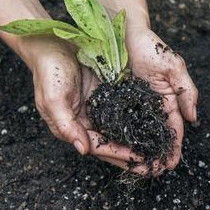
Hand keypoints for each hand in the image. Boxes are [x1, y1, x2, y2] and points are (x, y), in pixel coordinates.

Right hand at [24, 37, 150, 174]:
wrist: (53, 43)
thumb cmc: (49, 71)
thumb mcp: (54, 99)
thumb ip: (66, 125)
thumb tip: (83, 150)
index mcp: (74, 127)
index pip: (99, 146)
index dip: (119, 154)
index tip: (138, 160)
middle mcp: (89, 123)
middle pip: (114, 145)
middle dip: (134, 158)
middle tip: (156, 167)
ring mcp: (101, 110)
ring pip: (123, 133)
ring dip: (140, 144)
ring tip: (160, 153)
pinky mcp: (111, 97)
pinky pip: (128, 114)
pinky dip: (141, 123)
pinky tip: (156, 130)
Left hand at [126, 27, 198, 174]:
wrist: (121, 30)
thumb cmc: (150, 45)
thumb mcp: (174, 66)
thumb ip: (186, 91)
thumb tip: (193, 118)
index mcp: (166, 101)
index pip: (173, 129)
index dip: (173, 147)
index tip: (172, 164)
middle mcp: (149, 107)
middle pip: (154, 136)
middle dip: (156, 155)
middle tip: (154, 173)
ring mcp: (130, 106)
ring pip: (136, 134)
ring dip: (138, 152)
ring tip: (137, 169)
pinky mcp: (111, 102)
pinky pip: (115, 124)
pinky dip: (117, 139)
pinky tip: (116, 152)